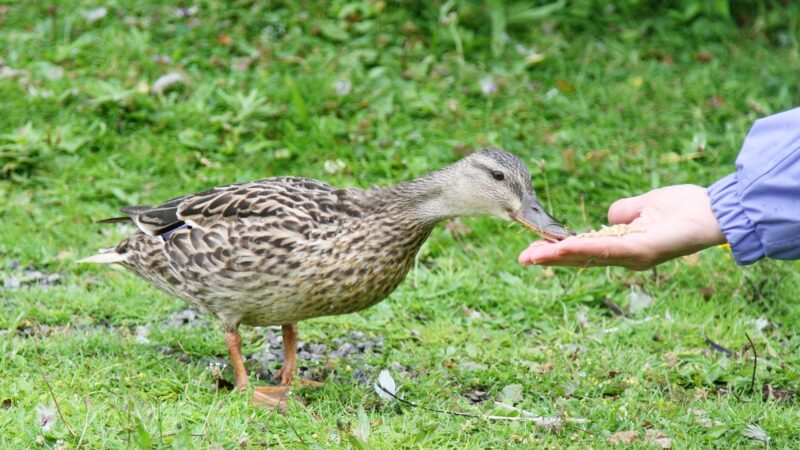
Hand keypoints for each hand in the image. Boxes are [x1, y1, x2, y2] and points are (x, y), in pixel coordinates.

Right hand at [518, 185, 726, 270]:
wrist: (716, 210)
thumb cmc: (684, 207)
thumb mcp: (643, 205)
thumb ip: (623, 212)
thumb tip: (609, 216)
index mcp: (623, 246)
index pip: (585, 251)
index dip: (559, 251)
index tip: (534, 250)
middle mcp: (626, 256)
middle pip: (581, 259)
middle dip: (550, 259)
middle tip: (523, 258)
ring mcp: (634, 255)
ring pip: (589, 257)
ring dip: (560, 256)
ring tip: (535, 256)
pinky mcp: (644, 251)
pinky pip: (609, 250)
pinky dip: (585, 249)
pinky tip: (565, 247)